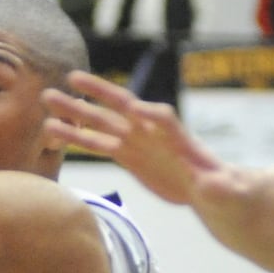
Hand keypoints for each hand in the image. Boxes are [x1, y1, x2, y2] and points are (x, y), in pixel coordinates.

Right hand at [43, 71, 224, 207]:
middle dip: (98, 95)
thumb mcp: (225, 191)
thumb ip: (218, 188)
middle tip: (70, 79)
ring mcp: (137, 142)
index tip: (133, 108)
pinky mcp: (127, 156)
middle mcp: (153, 133)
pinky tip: (53, 130)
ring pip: (102, 124)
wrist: (211, 192)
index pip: (164, 119)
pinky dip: (76, 137)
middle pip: (123, 109)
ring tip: (48, 101)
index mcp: (178, 138)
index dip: (150, 113)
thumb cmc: (223, 191)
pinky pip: (97, 144)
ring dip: (76, 113)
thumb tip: (217, 184)